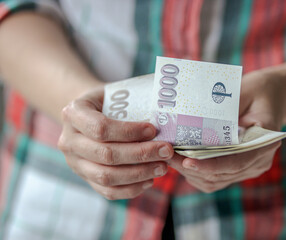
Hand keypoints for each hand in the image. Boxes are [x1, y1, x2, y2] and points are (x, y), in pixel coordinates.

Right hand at [58, 86, 173, 199]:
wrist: (87, 115)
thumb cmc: (106, 102)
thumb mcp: (113, 93)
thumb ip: (131, 103)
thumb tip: (164, 116)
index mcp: (73, 113)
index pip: (100, 128)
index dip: (128, 131)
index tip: (153, 130)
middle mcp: (68, 140)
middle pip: (105, 154)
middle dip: (140, 154)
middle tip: (166, 151)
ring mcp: (74, 162)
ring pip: (106, 176)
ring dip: (138, 174)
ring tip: (162, 167)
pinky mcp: (84, 178)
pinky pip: (107, 191)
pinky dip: (131, 189)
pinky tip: (149, 180)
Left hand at [169, 69, 284, 192]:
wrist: (272, 97)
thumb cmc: (258, 90)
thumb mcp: (245, 91)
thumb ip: (226, 108)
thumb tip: (196, 118)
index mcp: (265, 142)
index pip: (235, 162)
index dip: (210, 164)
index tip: (187, 161)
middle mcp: (259, 161)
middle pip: (221, 174)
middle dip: (191, 168)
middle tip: (167, 155)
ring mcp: (249, 167)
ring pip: (215, 181)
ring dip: (190, 172)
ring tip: (170, 157)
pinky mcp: (240, 169)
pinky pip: (216, 179)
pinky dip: (197, 174)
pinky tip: (182, 161)